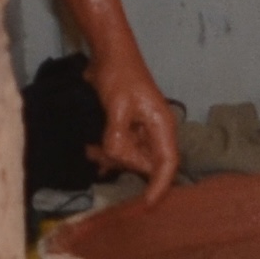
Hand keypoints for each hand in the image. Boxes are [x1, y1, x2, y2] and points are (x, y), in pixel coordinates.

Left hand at [93, 51, 181, 203]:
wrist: (109, 54)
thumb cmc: (119, 75)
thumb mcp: (117, 106)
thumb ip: (118, 137)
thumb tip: (115, 159)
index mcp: (161, 126)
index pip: (167, 163)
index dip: (160, 186)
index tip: (148, 205)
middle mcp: (155, 131)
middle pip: (145, 163)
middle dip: (124, 166)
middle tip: (100, 157)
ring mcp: (142, 130)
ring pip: (131, 158)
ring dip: (112, 158)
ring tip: (91, 150)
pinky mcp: (128, 128)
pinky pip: (121, 149)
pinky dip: (108, 151)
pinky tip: (92, 149)